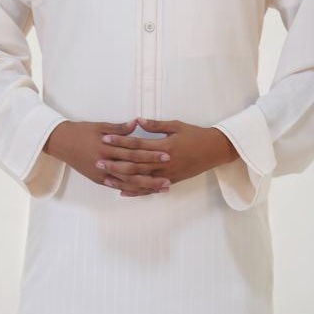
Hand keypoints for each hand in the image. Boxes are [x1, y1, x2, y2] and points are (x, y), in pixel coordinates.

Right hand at [43, 118, 172, 195]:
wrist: (60, 142)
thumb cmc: (81, 131)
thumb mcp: (100, 126)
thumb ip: (119, 128)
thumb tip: (137, 123)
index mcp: (107, 146)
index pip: (134, 151)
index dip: (151, 154)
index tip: (167, 154)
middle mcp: (105, 162)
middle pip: (133, 169)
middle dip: (153, 173)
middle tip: (170, 176)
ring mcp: (101, 173)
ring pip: (127, 182)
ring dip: (146, 186)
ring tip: (162, 187)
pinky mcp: (98, 179)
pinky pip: (117, 187)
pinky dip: (131, 190)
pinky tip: (143, 192)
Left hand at [97, 117, 237, 194]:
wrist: (214, 151)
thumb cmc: (195, 135)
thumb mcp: (176, 125)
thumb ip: (156, 125)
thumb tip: (137, 120)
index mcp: (164, 145)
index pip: (137, 143)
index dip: (120, 141)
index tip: (105, 138)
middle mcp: (164, 162)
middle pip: (135, 163)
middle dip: (115, 162)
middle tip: (98, 160)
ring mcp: (166, 174)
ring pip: (140, 179)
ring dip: (122, 179)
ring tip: (106, 178)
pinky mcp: (170, 182)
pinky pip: (150, 189)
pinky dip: (136, 191)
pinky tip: (123, 192)